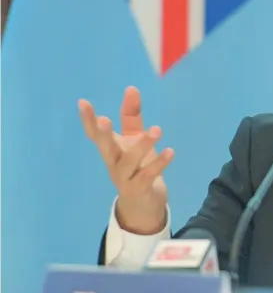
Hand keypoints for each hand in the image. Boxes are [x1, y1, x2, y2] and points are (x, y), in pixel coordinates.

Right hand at [79, 86, 173, 233]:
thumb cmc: (137, 166)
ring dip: (143, 145)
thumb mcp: (133, 139)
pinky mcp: (139, 189)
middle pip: (105, 148)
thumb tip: (131, 88)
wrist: (143, 204)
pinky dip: (159, 163)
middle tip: (105, 119)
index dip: (88, 120)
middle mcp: (113, 163)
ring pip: (129, 161)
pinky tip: (170, 152)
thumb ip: (132, 115)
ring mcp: (124, 178)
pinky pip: (148, 175)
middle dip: (103, 134)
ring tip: (157, 129)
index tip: (83, 102)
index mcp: (111, 150)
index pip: (95, 134)